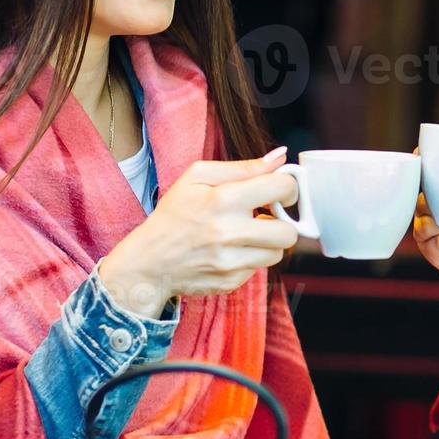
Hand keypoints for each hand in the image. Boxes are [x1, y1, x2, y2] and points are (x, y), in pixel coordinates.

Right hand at [98, 148, 299, 318]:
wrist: (149, 261)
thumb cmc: (174, 214)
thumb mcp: (198, 177)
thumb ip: (244, 167)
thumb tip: (280, 156)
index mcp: (223, 199)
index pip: (282, 188)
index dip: (288, 188)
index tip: (280, 192)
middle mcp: (229, 233)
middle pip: (289, 232)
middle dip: (282, 222)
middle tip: (265, 217)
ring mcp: (230, 262)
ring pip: (278, 253)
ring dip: (268, 242)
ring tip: (247, 233)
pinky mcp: (230, 282)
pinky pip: (259, 269)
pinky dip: (250, 259)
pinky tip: (231, 251)